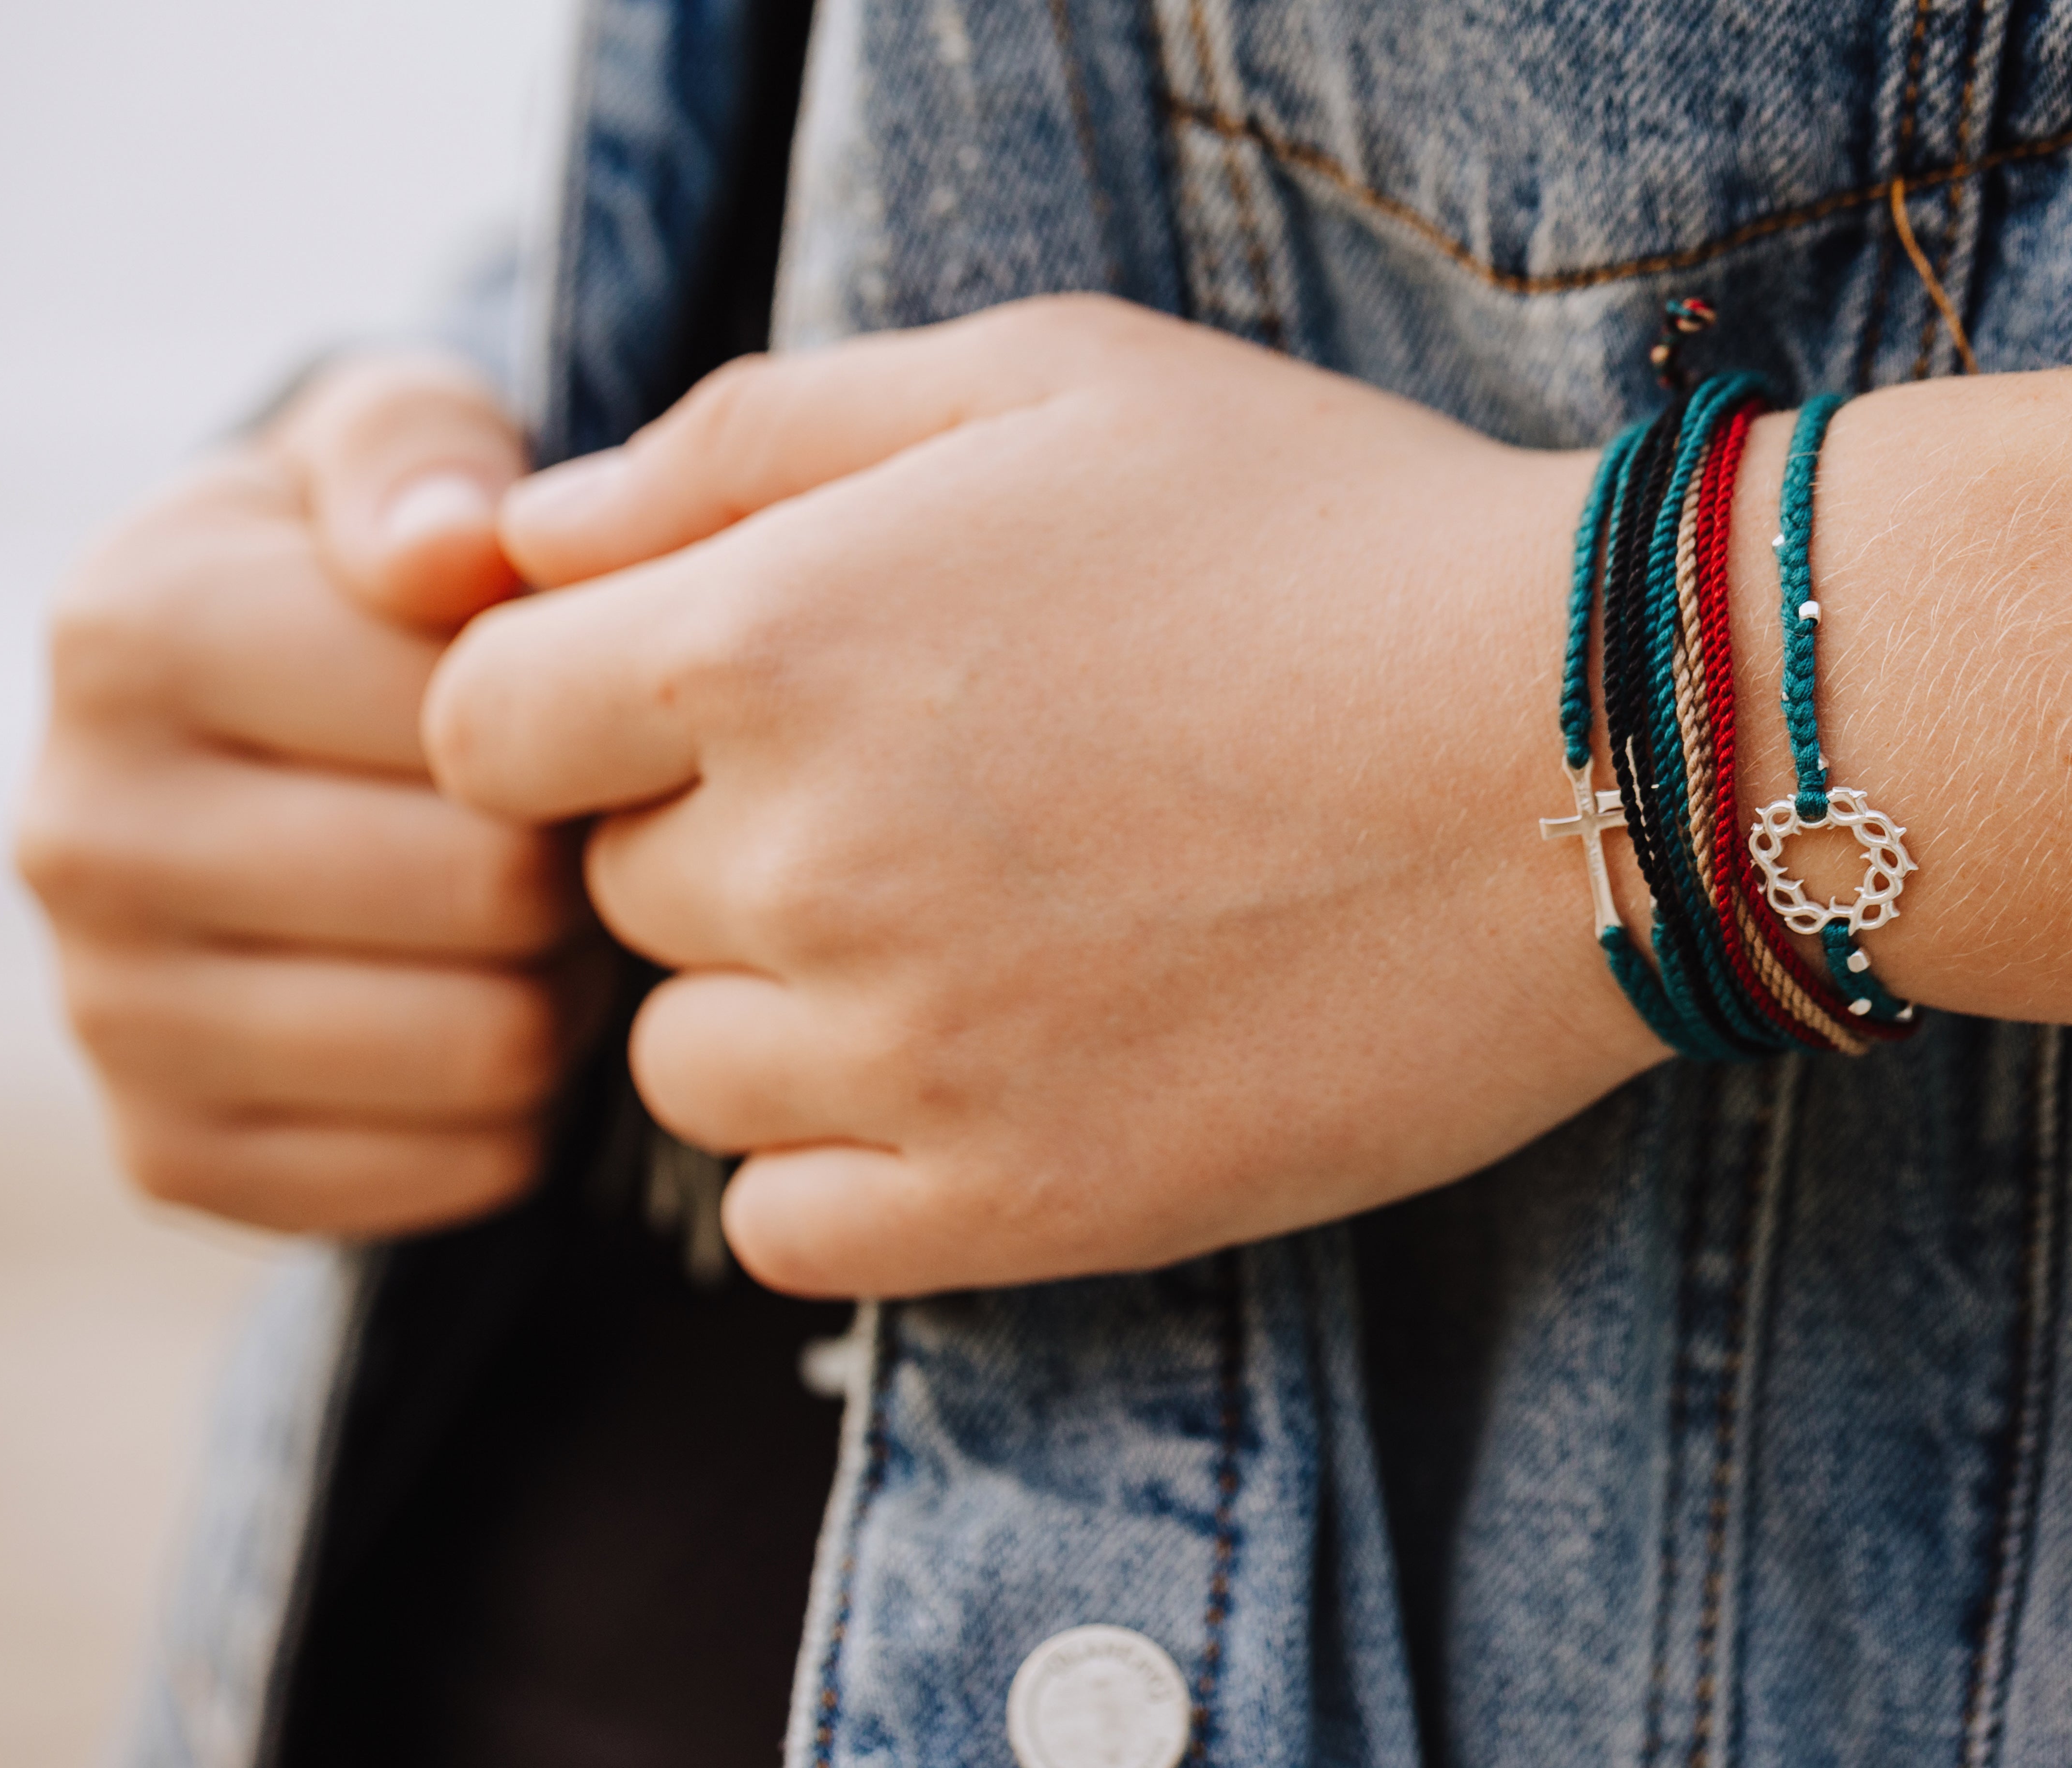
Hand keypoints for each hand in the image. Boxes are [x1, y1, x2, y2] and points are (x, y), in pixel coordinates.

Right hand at [18, 354, 609, 1233]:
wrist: (270, 741)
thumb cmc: (380, 576)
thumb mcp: (406, 447)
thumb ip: (430, 458)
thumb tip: (450, 548)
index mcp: (130, 629)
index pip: (477, 727)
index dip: (583, 730)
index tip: (569, 711)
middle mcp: (79, 827)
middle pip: (489, 894)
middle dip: (577, 868)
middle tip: (567, 830)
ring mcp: (105, 1009)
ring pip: (485, 1048)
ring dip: (559, 988)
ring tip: (528, 916)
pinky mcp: (167, 1153)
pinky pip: (451, 1169)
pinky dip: (514, 1110)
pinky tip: (476, 1010)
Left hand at [429, 296, 1653, 1295]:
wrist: (1589, 751)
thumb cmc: (1324, 530)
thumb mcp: (1038, 380)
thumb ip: (742, 437)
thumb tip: (528, 537)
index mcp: (765, 641)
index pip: (482, 726)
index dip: (579, 705)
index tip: (711, 701)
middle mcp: (799, 863)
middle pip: (610, 895)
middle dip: (719, 838)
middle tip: (927, 793)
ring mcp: (907, 1058)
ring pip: (687, 1070)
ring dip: (778, 1005)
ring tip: (969, 934)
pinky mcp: (1022, 1206)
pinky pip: (785, 1230)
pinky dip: (839, 1163)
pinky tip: (971, 1071)